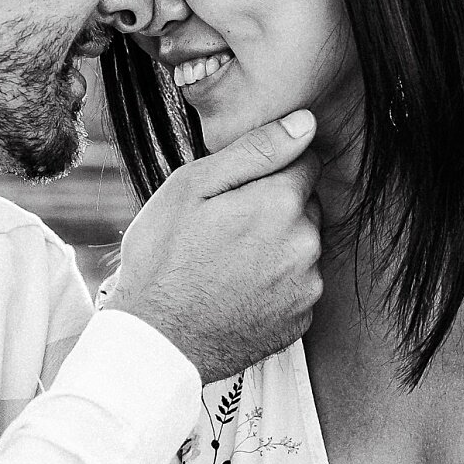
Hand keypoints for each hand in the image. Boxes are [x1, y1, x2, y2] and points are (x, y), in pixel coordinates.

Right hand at [107, 110, 322, 383]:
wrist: (156, 341)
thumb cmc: (163, 258)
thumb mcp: (192, 186)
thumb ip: (256, 150)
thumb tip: (306, 122)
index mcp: (281, 203)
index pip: (306, 161)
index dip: (271, 169)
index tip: (239, 189)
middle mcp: (306, 244)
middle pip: (305, 205)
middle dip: (275, 207)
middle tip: (225, 227)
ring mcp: (307, 286)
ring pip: (303, 245)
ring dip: (278, 245)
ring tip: (228, 262)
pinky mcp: (301, 320)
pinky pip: (298, 285)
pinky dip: (277, 283)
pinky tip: (238, 289)